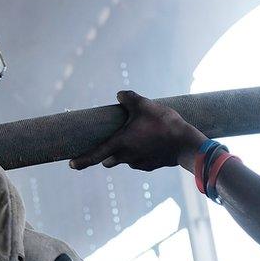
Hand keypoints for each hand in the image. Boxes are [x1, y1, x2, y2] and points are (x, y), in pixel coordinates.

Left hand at [69, 91, 206, 171]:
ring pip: (125, 159)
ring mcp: (139, 164)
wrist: (187, 145)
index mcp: (120, 144)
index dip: (81, 161)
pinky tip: (151, 141)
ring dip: (125, 152)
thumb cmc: (164, 125)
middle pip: (108, 160)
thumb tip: (120, 94)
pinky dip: (141, 153)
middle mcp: (126, 157)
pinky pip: (140, 160)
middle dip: (106, 153)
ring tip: (137, 136)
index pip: (94, 156)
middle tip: (112, 140)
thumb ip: (130, 99)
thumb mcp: (146, 105)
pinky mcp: (150, 166)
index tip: (71, 164)